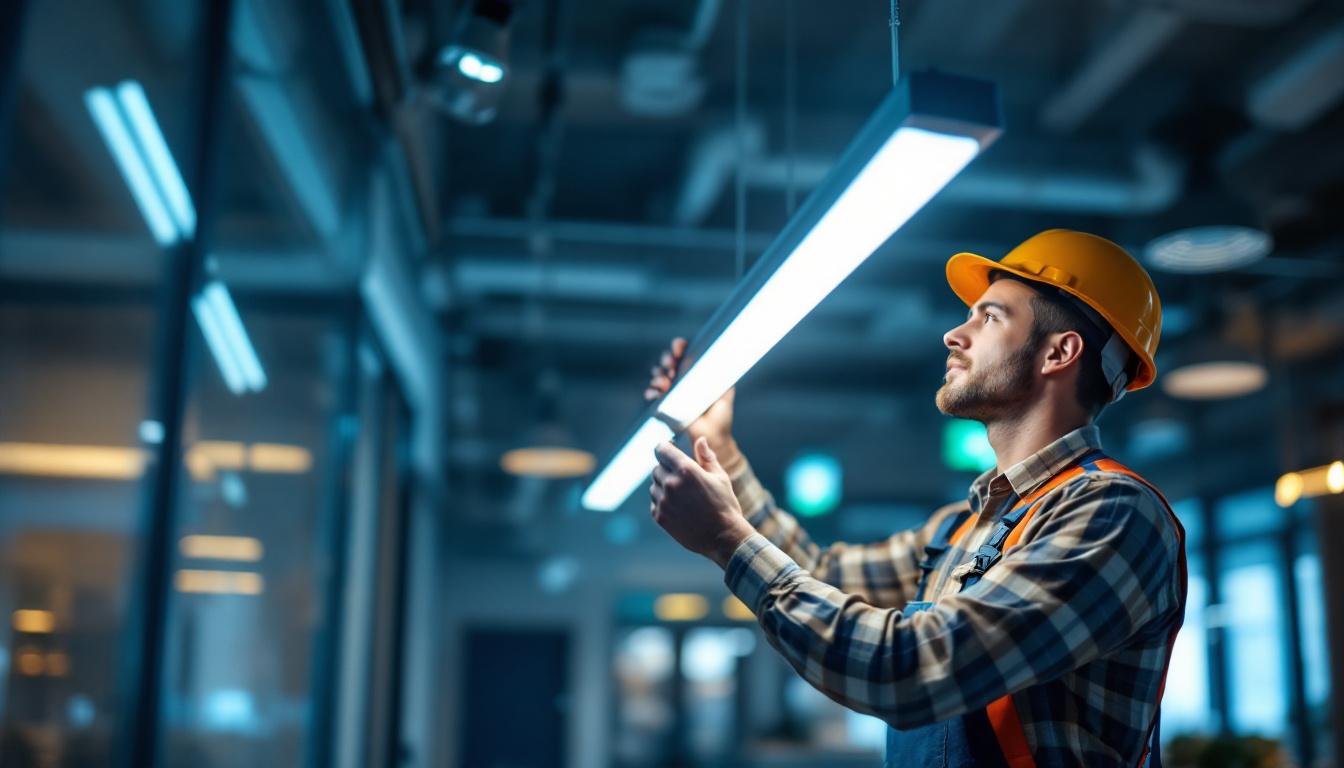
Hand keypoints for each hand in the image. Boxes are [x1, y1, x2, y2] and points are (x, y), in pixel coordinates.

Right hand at [644, 337, 740, 470]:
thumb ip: (723, 378)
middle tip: (671, 366)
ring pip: (658, 375)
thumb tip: (724, 360)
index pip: (686, 353)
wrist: (711, 441)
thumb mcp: (724, 395)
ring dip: (658, 375)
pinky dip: (651, 392)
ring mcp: (672, 392)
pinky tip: (655, 394)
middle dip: (667, 359)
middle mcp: (683, 380)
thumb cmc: (720, 418)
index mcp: (696, 374)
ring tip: (664, 383)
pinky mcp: (664, 406)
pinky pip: (652, 394)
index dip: (680, 347)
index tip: (679, 349)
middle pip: (669, 361)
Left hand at [650, 437, 754, 568]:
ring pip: (654, 486)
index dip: (665, 449)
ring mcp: (664, 501)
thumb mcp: (720, 477)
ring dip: (663, 488)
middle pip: (657, 468)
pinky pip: (654, 503)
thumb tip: (700, 440)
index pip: (662, 449)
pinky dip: (662, 503)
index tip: (668, 451)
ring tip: (683, 498)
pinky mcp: (659, 516)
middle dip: (667, 470)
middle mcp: (671, 483)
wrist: (723, 537)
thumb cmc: (725, 505)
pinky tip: (679, 509)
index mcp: (686, 469)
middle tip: (683, 481)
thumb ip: (706, 457)